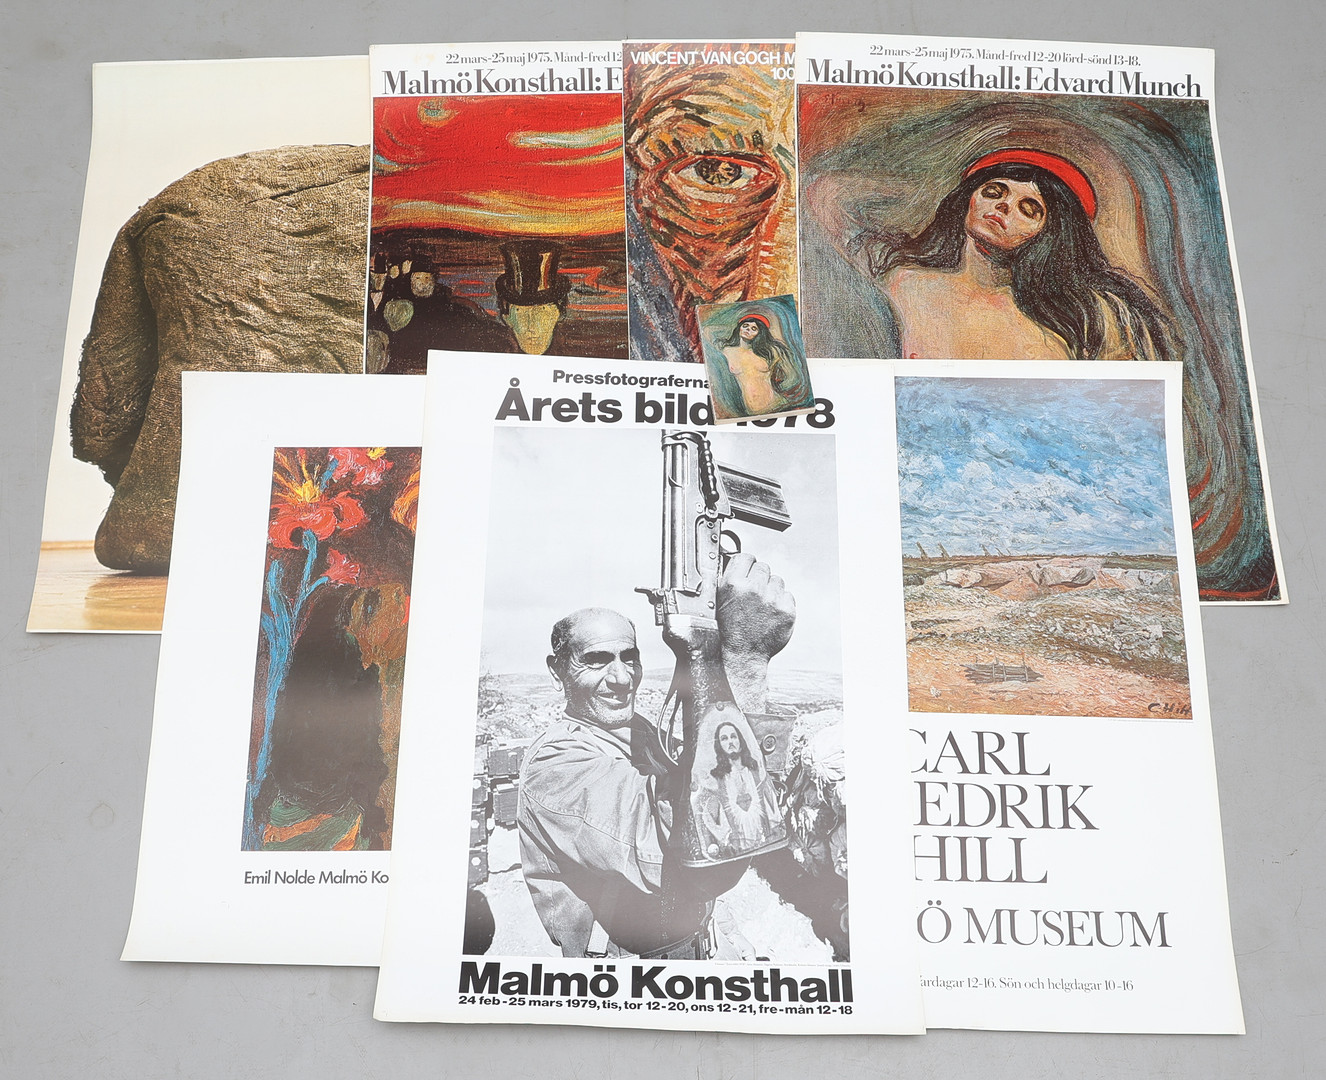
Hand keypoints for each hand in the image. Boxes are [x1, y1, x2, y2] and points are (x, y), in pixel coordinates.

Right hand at [716, 552, 795, 712]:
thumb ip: (728, 580)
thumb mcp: (718, 602)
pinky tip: (770, 613)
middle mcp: (753, 589)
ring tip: (762, 604)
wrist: (742, 655)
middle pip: (763, 567)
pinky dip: (781, 602)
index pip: (746, 557)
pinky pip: (787, 595)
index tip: (748, 570)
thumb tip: (735, 562)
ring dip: (771, 589)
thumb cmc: (727, 630)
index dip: (747, 564)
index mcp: (733, 584)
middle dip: (759, 577)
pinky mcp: (787, 610)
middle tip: (754, 591)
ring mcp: (772, 600)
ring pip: (777, 580)